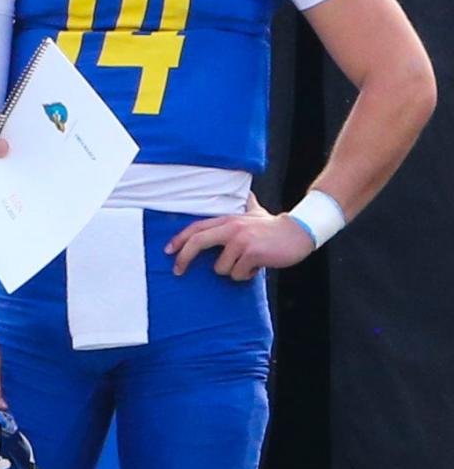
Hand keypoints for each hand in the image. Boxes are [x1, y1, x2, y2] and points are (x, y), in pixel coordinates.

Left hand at [165, 209, 315, 279]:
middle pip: (198, 242)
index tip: (168, 250)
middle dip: (184, 258)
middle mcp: (231, 228)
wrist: (298, 233)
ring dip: (233, 271)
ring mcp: (241, 240)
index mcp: (228, 219)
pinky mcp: (251, 253)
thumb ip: (245, 204)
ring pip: (221, 268)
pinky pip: (238, 275)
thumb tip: (244, 193)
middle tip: (178, 271)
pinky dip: (246, 275)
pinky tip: (257, 266)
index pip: (197, 227)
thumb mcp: (255, 211)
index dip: (180, 239)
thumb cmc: (273, 227)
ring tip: (248, 263)